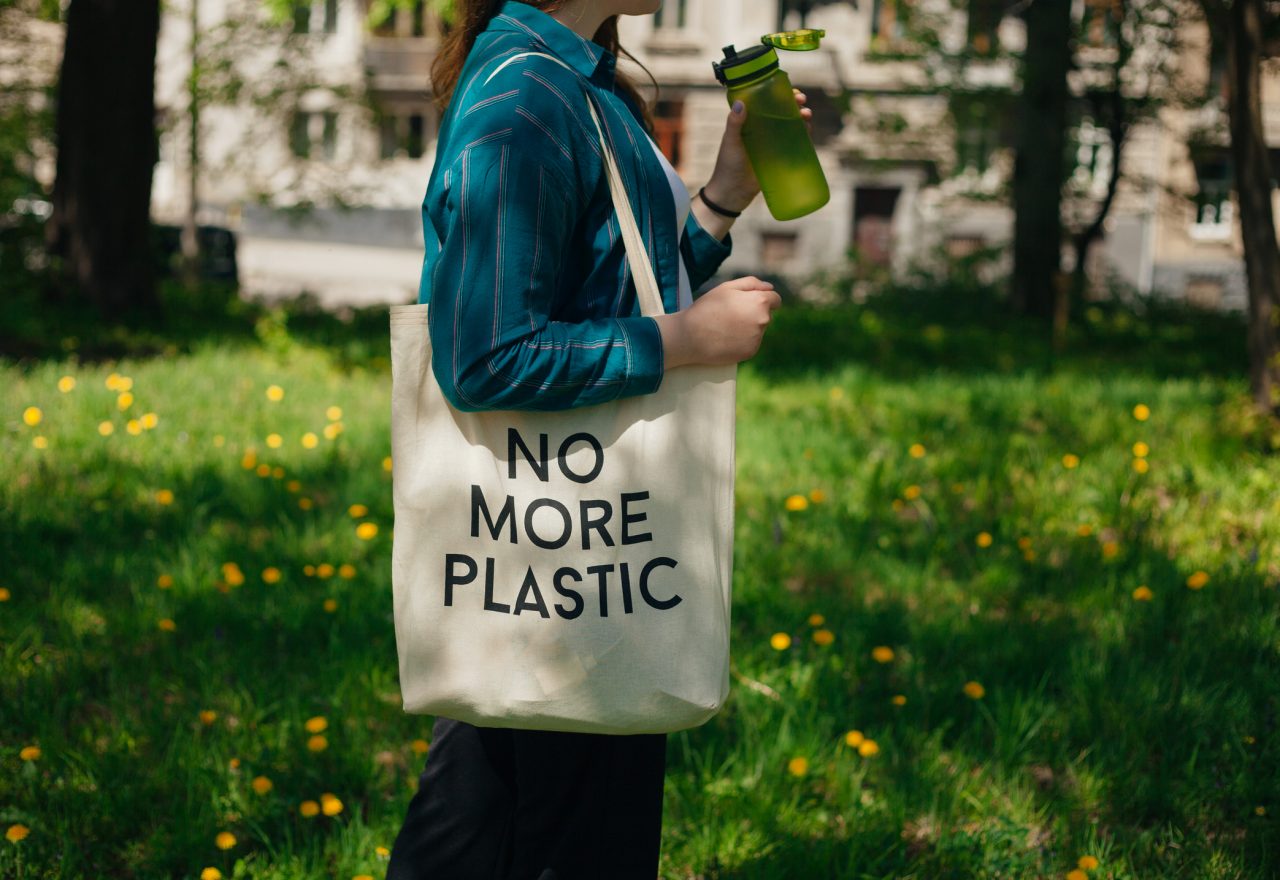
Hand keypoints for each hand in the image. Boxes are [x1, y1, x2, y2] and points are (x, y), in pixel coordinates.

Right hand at [653, 277, 781, 368]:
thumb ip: (752, 283)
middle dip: (753, 313)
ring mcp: (757, 338)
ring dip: (748, 328)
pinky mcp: (750, 352)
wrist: (690, 336)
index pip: (776, 300)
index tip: (749, 303)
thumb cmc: (707, 308)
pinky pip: (751, 344)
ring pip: (758, 330)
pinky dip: (742, 341)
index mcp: (760, 302)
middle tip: (730, 315)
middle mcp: (763, 321)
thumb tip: (770, 288)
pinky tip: (726, 339)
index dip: (764, 299)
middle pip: (766, 315)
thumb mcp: (727, 288)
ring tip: (725, 328)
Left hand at [702, 89, 813, 211]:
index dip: (781, 95)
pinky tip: (809, 132)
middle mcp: (763, 130)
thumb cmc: (727, 166)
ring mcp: (772, 144)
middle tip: (802, 102)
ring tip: (807, 117)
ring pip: (791, 127)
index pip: (768, 102)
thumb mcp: (731, 143)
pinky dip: (803, 137)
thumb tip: (740, 103)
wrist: (733, 194)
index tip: (791, 91)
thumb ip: (734, 124)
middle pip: (783, 112)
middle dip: (795, 105)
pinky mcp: (779, 158)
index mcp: (751, 122)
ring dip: (802, 119)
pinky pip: (794, 145)